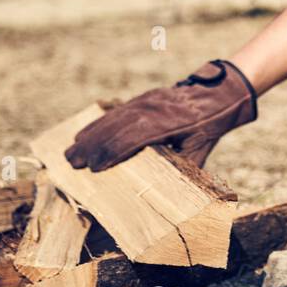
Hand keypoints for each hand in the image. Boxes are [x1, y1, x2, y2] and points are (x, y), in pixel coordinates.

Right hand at [64, 59, 257, 170]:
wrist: (217, 94)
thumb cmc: (209, 127)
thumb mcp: (200, 149)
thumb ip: (182, 167)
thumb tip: (170, 193)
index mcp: (167, 124)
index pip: (132, 139)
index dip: (112, 154)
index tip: (94, 168)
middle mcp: (152, 110)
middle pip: (115, 128)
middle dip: (92, 146)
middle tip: (71, 163)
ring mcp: (145, 102)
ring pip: (111, 119)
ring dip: (89, 135)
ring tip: (70, 151)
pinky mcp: (142, 99)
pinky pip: (115, 112)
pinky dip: (98, 123)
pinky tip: (84, 133)